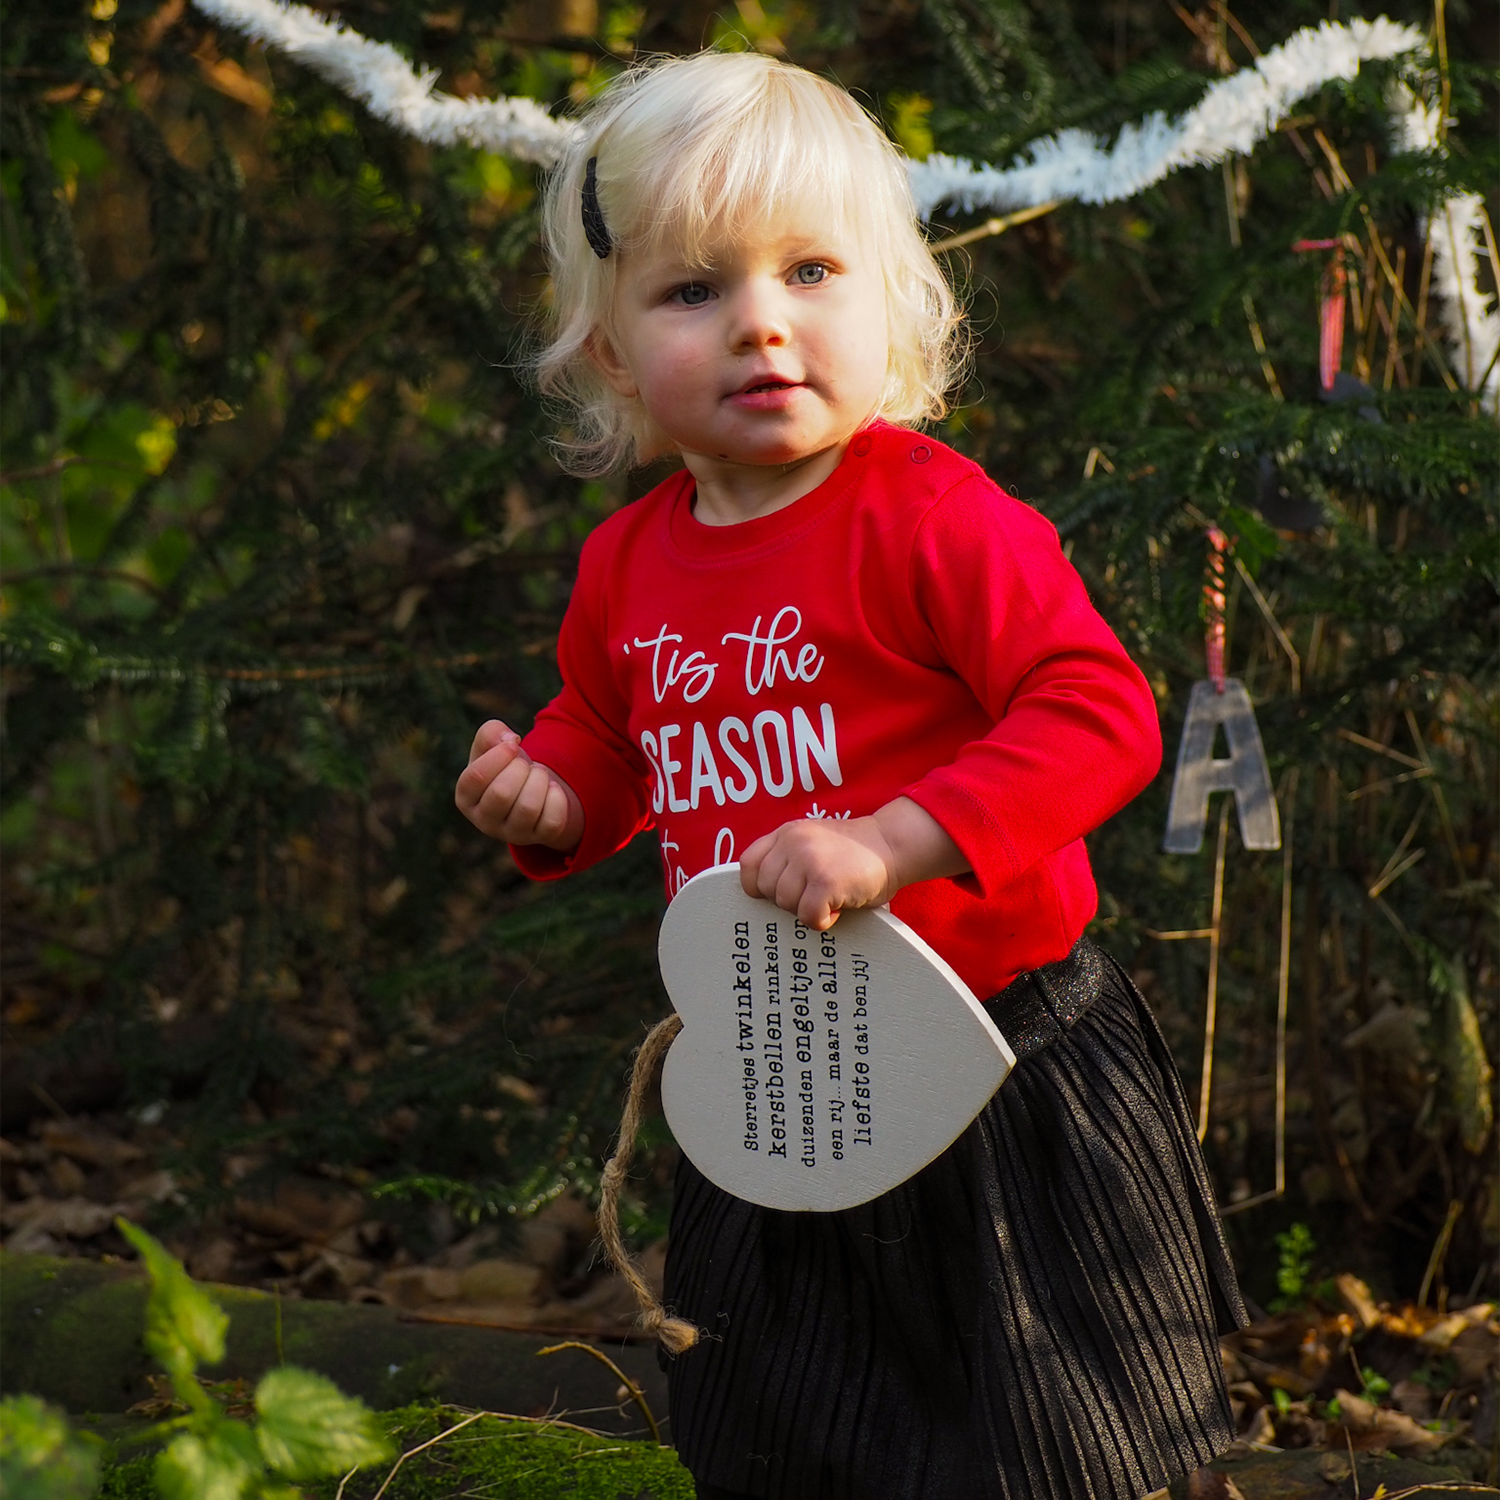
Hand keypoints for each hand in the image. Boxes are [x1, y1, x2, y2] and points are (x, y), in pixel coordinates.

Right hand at [455, 720, 583, 850]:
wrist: (530, 789)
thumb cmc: (505, 766)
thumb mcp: (492, 746)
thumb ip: (491, 733)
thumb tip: (510, 740)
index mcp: (465, 798)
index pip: (475, 778)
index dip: (498, 755)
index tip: (513, 745)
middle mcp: (484, 821)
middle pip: (502, 794)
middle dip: (520, 768)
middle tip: (525, 764)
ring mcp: (512, 833)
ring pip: (528, 808)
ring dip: (539, 780)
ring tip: (538, 774)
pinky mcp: (539, 837)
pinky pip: (552, 820)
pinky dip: (557, 796)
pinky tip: (551, 789)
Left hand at [738, 798, 968, 930]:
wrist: (893, 845)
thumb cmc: (854, 853)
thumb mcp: (813, 842)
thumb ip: (788, 859)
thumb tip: (763, 897)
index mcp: (787, 832)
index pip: (749, 864)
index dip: (759, 886)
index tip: (777, 894)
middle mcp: (793, 842)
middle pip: (766, 889)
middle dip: (788, 900)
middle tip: (814, 895)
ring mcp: (808, 860)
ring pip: (786, 904)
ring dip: (807, 910)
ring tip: (830, 898)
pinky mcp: (825, 881)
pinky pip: (808, 915)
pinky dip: (823, 920)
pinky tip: (838, 907)